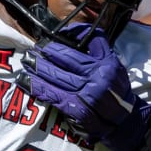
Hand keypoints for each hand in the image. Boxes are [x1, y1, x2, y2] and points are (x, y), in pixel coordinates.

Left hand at [20, 27, 150, 150]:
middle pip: (64, 62)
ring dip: (37, 70)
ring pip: (56, 78)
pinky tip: (25, 83)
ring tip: (25, 64)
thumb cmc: (115, 89)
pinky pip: (53, 96)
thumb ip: (97, 46)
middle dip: (44, 56)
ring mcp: (87, 96)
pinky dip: (38, 88)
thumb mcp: (113, 63)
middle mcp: (96, 79)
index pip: (77, 49)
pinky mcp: (77, 111)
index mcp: (105, 64)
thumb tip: (73, 30)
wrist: (125, 120)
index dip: (58, 45)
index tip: (46, 42)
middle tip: (31, 52)